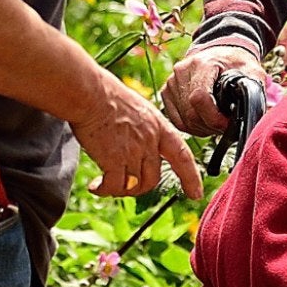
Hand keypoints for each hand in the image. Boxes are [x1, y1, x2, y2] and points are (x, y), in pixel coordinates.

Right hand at [72, 75, 203, 199]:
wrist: (90, 93)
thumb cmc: (107, 96)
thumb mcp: (138, 109)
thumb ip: (144, 129)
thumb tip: (140, 146)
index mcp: (158, 127)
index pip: (182, 156)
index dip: (191, 177)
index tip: (195, 194)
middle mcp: (150, 141)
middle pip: (153, 178)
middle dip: (138, 187)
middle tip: (122, 185)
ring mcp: (134, 151)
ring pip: (134, 185)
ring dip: (120, 190)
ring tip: (104, 185)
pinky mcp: (114, 160)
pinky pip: (115, 186)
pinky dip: (105, 190)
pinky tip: (95, 186)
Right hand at [158, 43, 270, 136]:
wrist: (218, 50)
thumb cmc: (236, 62)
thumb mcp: (252, 71)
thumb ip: (255, 90)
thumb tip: (262, 113)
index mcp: (202, 64)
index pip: (200, 98)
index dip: (215, 118)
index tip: (229, 124)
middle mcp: (181, 72)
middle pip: (191, 114)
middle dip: (211, 126)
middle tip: (226, 126)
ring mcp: (171, 82)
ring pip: (183, 120)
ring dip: (202, 128)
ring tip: (217, 122)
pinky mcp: (166, 92)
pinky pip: (177, 119)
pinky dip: (191, 126)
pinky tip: (205, 121)